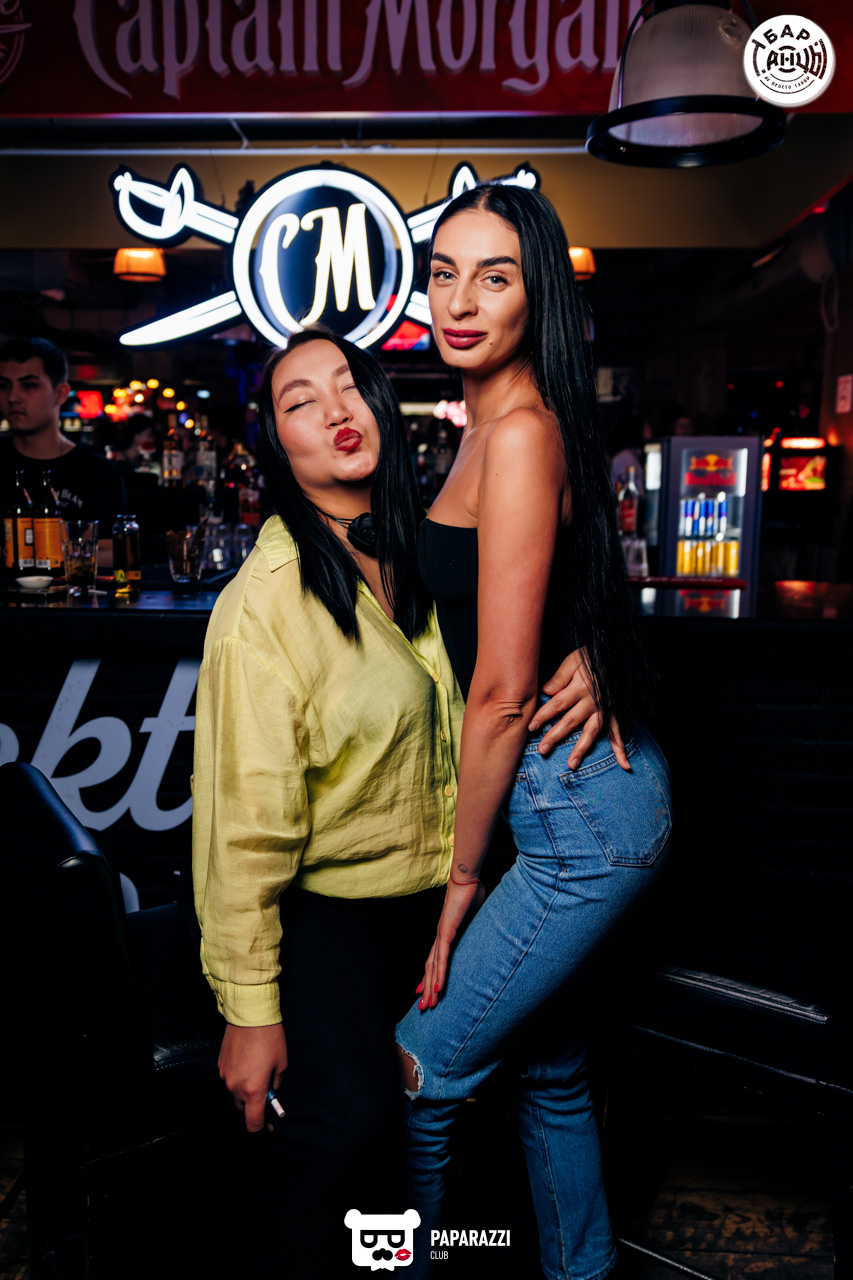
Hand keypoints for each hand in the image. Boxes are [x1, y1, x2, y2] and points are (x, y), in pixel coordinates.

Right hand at [218, 1022, 287, 1132]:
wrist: (250, 1015)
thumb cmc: (270, 1038)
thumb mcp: (281, 1065)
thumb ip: (274, 1086)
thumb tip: (270, 1095)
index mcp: (252, 1091)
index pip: (253, 1124)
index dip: (262, 1128)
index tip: (269, 1125)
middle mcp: (235, 1087)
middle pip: (242, 1110)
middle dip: (254, 1107)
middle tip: (266, 1096)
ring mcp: (225, 1077)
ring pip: (235, 1095)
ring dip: (245, 1093)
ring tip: (258, 1074)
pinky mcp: (220, 1066)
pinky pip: (230, 1080)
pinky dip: (239, 1080)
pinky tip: (248, 1064)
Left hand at [418, 880, 486, 1009]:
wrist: (466, 876)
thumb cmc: (472, 890)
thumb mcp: (478, 913)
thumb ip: (479, 924)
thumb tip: (490, 927)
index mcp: (447, 932)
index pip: (436, 957)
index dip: (431, 974)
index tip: (426, 989)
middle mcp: (441, 935)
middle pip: (430, 966)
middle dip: (426, 987)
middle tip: (423, 1006)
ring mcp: (442, 934)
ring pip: (433, 966)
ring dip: (430, 987)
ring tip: (428, 1005)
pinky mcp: (447, 931)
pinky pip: (442, 957)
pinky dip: (439, 974)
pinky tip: (436, 987)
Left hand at [530, 648, 630, 771]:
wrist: (618, 655)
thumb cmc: (593, 656)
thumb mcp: (574, 659)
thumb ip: (560, 676)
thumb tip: (546, 691)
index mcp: (580, 688)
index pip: (557, 705)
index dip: (543, 716)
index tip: (531, 727)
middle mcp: (592, 701)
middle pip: (571, 722)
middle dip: (555, 736)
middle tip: (543, 750)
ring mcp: (604, 708)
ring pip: (591, 731)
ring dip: (582, 749)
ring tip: (572, 764)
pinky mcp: (614, 712)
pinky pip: (618, 731)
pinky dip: (621, 748)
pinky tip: (623, 764)